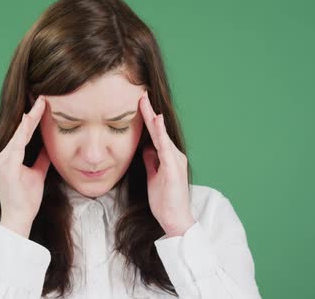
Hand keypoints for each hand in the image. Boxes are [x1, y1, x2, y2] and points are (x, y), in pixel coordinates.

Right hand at [0, 95, 50, 237]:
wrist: (18, 218)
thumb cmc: (26, 199)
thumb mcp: (37, 174)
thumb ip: (41, 159)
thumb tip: (49, 146)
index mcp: (10, 157)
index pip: (24, 133)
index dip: (34, 118)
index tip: (43, 104)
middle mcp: (4, 156)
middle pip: (20, 130)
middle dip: (32, 113)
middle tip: (43, 97)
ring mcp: (3, 161)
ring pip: (18, 134)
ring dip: (30, 119)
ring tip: (40, 104)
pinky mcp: (6, 167)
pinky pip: (16, 145)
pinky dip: (23, 132)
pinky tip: (29, 120)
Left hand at [139, 91, 194, 236]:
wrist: (175, 219)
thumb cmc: (164, 200)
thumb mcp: (154, 175)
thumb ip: (151, 160)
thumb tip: (145, 147)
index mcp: (168, 156)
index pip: (156, 133)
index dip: (147, 118)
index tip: (138, 102)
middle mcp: (174, 155)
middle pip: (159, 129)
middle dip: (149, 111)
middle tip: (141, 93)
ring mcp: (175, 160)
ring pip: (162, 135)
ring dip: (153, 118)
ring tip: (144, 101)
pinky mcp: (174, 168)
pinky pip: (165, 147)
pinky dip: (161, 133)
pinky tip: (157, 121)